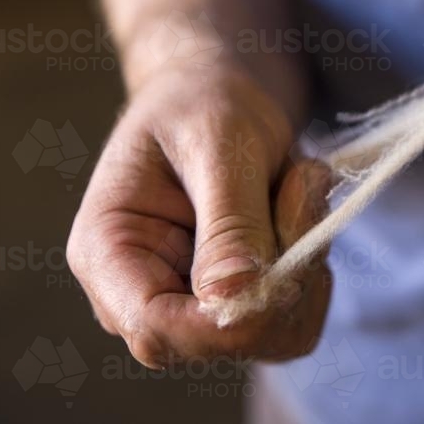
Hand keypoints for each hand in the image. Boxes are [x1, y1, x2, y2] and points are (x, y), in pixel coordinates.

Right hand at [67, 65, 331, 365]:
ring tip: (298, 183)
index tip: (289, 258)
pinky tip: (302, 208)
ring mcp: (192, 304)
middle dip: (281, 271)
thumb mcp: (220, 141)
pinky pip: (296, 319)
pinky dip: (316, 266)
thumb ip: (228, 222)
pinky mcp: (238, 303)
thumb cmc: (206, 98)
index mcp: (108, 251)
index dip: (227, 317)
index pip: (155, 329)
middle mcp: (144, 292)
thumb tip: (232, 302)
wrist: (224, 85)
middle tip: (303, 183)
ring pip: (271, 332)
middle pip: (220, 339)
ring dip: (306, 260)